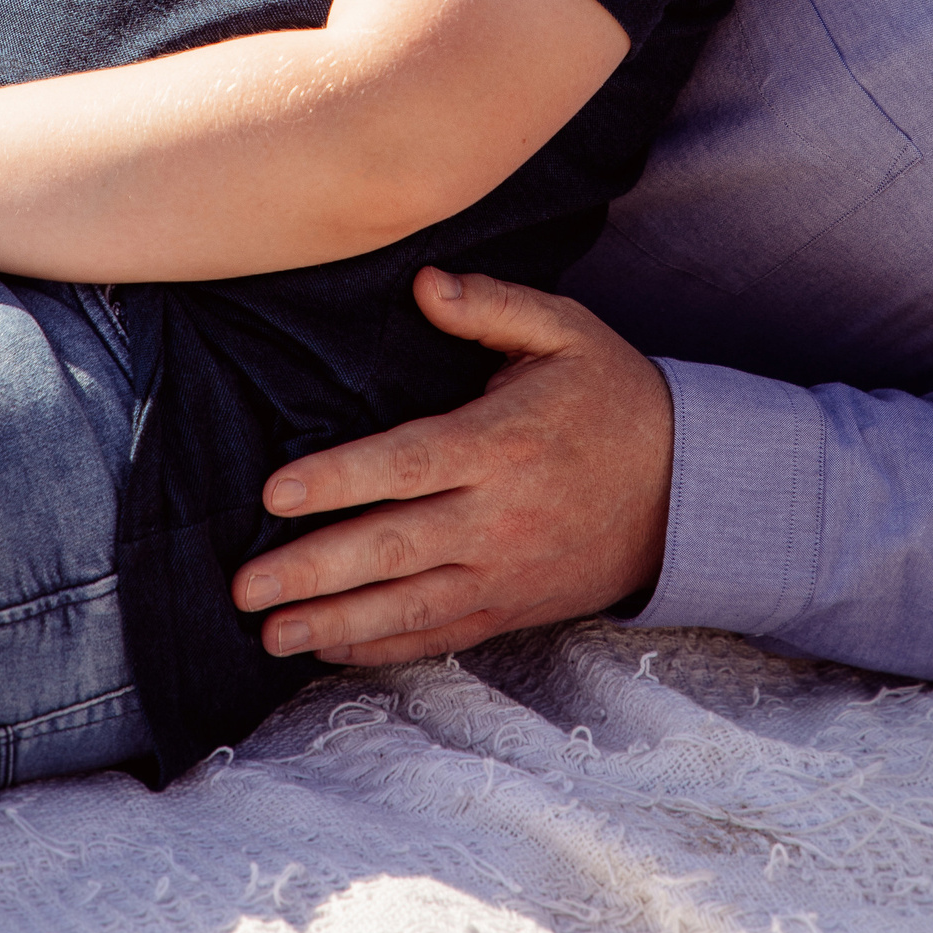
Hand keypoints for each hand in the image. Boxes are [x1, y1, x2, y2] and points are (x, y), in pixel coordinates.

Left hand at [231, 267, 673, 662]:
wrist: (689, 490)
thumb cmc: (614, 398)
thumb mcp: (567, 331)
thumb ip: (492, 306)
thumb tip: (424, 283)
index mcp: (501, 443)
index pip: (406, 463)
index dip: (339, 479)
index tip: (276, 490)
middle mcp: (498, 517)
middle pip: (393, 548)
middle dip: (313, 569)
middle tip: (243, 585)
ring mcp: (505, 572)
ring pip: (407, 605)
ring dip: (333, 621)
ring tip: (267, 633)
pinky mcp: (513, 607)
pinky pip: (438, 635)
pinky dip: (382, 648)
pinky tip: (329, 648)